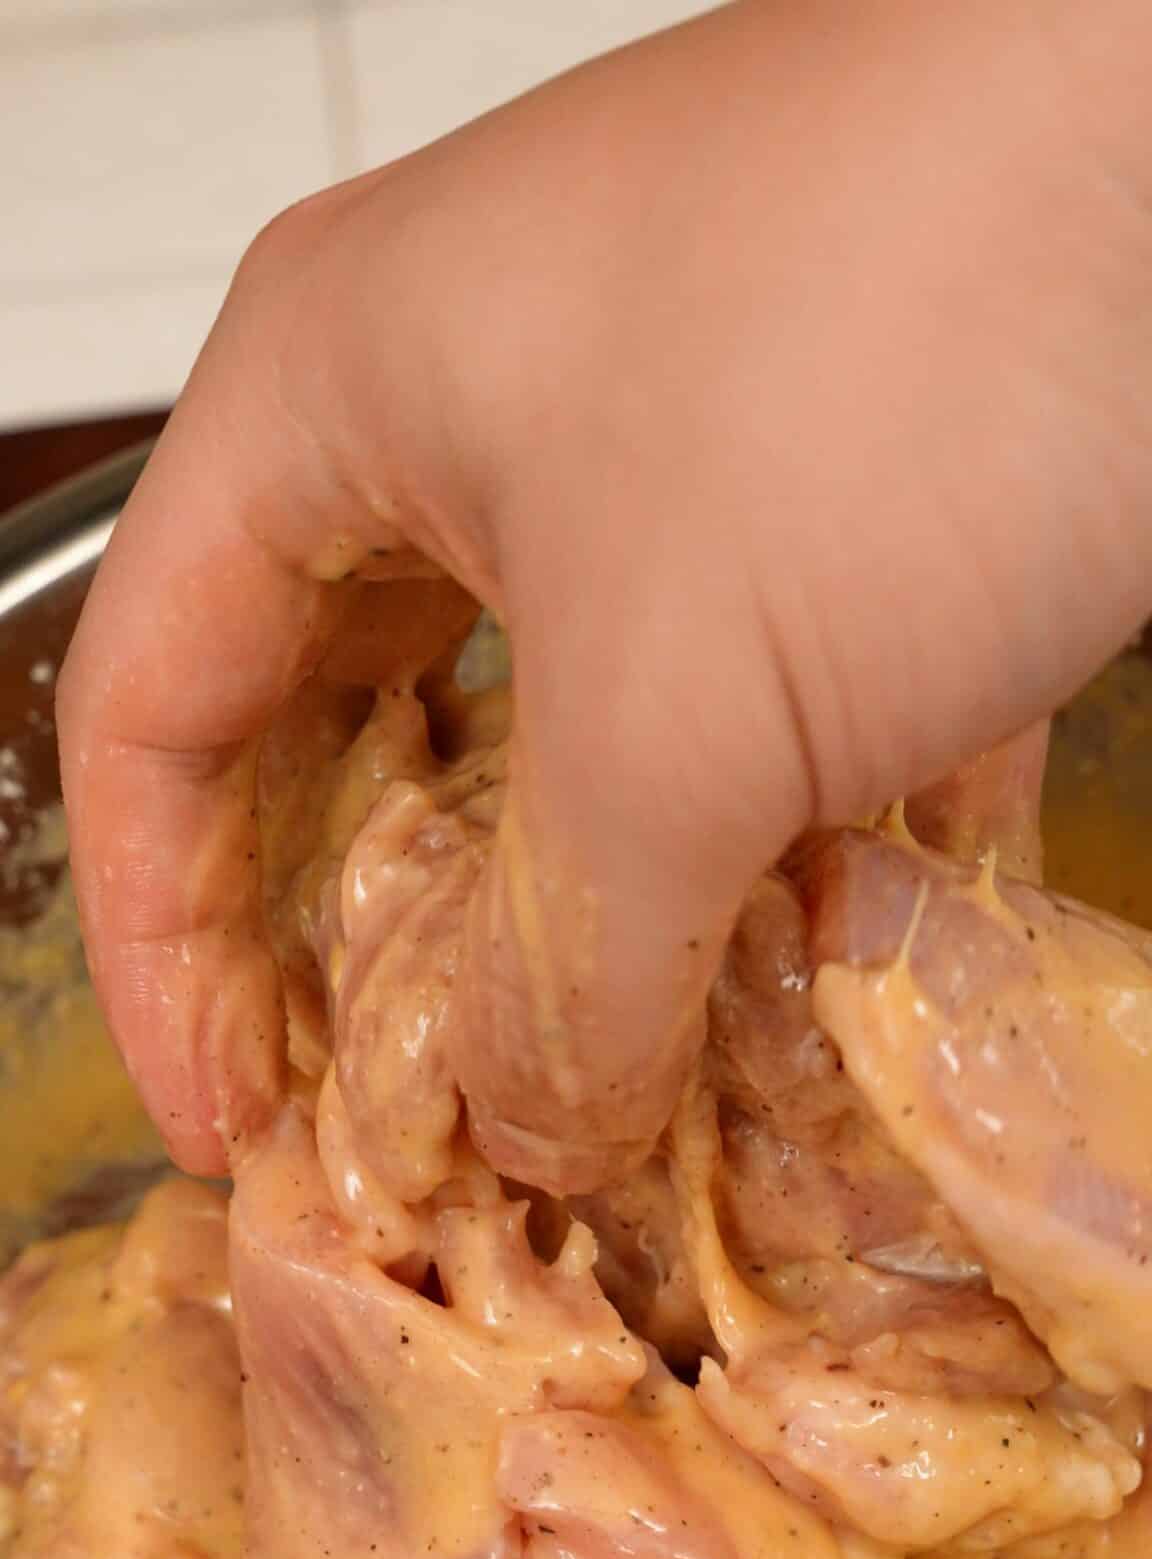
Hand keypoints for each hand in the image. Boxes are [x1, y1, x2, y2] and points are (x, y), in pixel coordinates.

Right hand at [57, 0, 1151, 1192]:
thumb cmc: (901, 338)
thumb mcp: (673, 711)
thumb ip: (564, 962)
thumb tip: (532, 1134)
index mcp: (330, 405)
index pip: (154, 711)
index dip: (162, 942)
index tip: (228, 1118)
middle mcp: (469, 425)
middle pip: (352, 746)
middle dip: (383, 957)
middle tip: (409, 1132)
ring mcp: (664, 462)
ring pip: (565, 758)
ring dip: (592, 932)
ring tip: (612, 1099)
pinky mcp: (826, 515)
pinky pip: (742, 733)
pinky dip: (766, 870)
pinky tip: (807, 996)